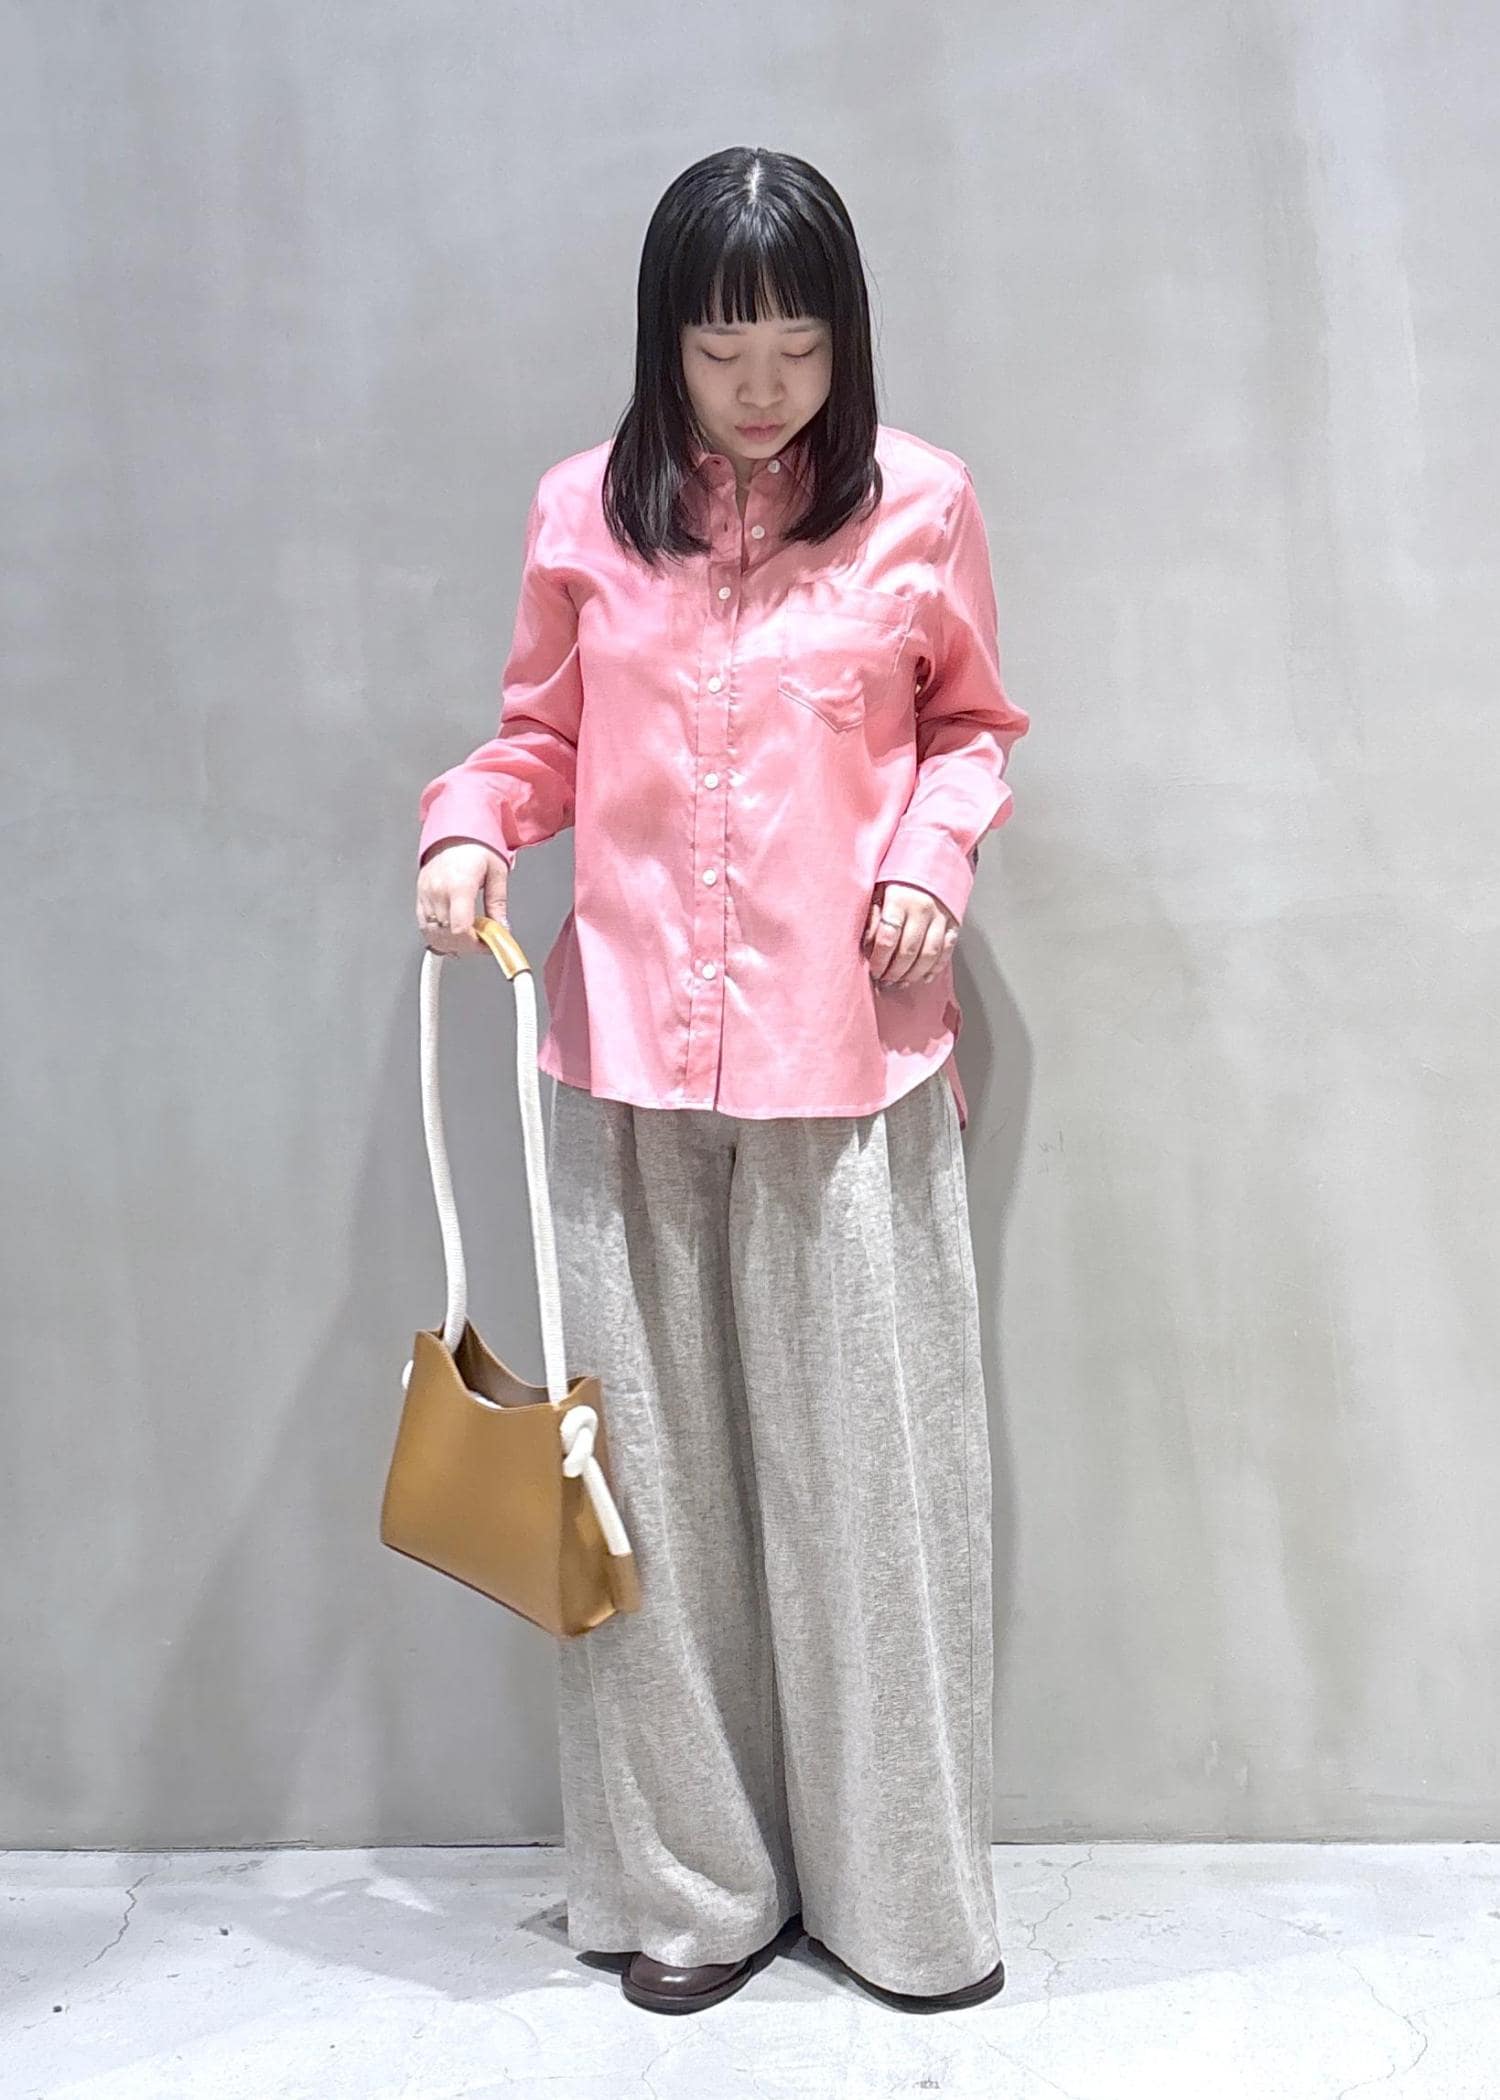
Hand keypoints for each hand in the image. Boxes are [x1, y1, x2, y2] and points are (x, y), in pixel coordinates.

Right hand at [416, 837, 510, 954]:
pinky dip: (438, 936)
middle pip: (448, 935)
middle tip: (483, 942)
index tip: (488, 945)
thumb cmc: (474, 846)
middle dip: (468, 945)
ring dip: (453, 944)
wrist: (453, 833)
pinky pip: (424, 926)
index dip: (474, 944)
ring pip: (434, 934)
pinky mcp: (419, 896)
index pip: (460, 927)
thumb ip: (498, 902)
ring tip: (470, 939)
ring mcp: (426, 894)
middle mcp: (438, 891)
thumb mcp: (497, 871)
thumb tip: (502, 927)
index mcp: (459, 884)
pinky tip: (452, 937)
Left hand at [861, 881, 957, 987]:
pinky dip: (935, 967)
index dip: (879, 959)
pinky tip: (924, 976)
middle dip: (895, 971)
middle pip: (908, 950)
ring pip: (929, 954)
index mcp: (900, 898)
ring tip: (901, 982)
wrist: (931, 855)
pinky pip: (946, 950)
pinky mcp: (954, 921)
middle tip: (885, 981)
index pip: (888, 937)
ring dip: (913, 974)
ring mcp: (941, 916)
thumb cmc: (898, 875)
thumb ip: (871, 916)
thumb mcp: (877, 889)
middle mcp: (922, 908)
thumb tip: (867, 946)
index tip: (873, 970)